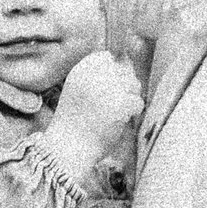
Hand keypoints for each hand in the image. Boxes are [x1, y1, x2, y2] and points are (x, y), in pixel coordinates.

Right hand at [42, 46, 145, 182]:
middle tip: (109, 106)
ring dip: (129, 99)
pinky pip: (138, 102)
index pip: (108, 58)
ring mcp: (109, 88)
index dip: (112, 74)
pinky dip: (132, 114)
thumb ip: (98, 74)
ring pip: (134, 84)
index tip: (104, 92)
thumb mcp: (79, 89)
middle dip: (124, 87)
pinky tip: (118, 122)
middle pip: (124, 70)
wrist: (68, 150)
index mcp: (82, 69)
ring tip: (112, 114)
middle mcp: (95, 74)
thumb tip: (128, 61)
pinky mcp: (120, 104)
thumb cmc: (75, 123)